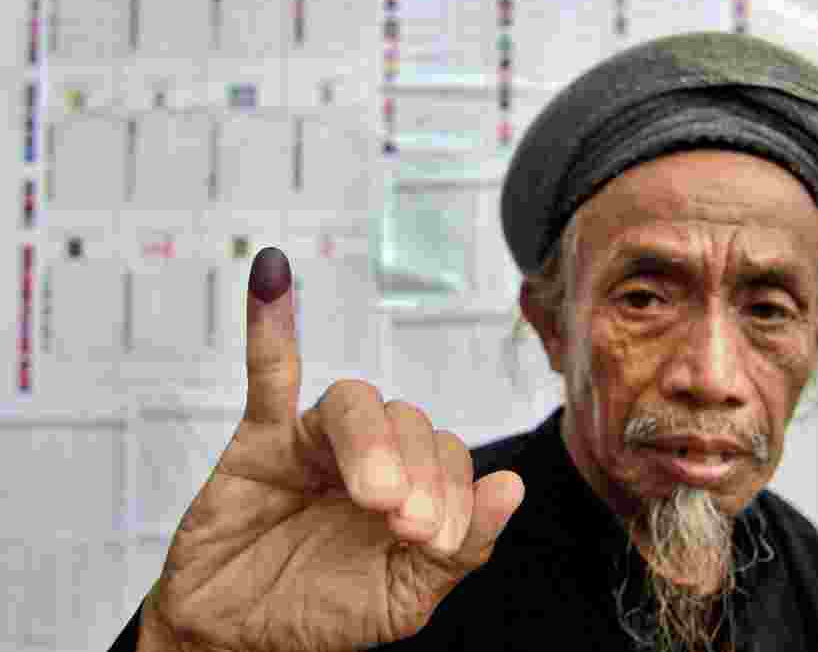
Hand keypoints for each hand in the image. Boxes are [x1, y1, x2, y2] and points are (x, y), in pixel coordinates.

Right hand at [139, 247, 524, 651]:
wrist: (234, 639)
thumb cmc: (320, 613)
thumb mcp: (406, 596)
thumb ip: (462, 547)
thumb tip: (511, 486)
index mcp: (411, 488)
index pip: (451, 457)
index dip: (454, 491)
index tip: (434, 541)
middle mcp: (372, 455)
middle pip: (410, 421)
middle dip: (417, 471)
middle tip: (404, 524)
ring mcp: (318, 441)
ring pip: (356, 402)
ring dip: (373, 442)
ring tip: (374, 496)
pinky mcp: (262, 438)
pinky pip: (269, 372)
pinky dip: (271, 325)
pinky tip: (273, 274)